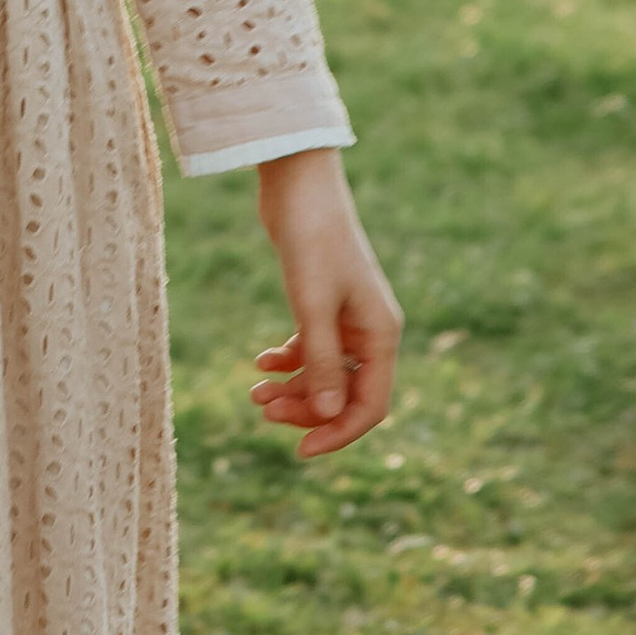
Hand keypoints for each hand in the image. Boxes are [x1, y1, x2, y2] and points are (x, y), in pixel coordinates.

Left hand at [246, 146, 401, 459]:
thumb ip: (324, 363)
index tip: (300, 451)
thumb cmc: (311, 241)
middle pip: (345, 393)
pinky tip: (261, 363)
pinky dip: (288, 361)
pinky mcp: (321, 301)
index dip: (338, 433)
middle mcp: (370, 329)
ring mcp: (347, 316)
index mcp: (382, 333)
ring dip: (293, 388)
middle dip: (306, 409)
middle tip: (261, 412)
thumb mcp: (314, 306)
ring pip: (325, 372)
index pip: (371, 405)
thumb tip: (331, 418)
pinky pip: (311, 348)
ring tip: (253, 394)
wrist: (297, 183)